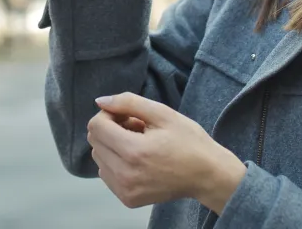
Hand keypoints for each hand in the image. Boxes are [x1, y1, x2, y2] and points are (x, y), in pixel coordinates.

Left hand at [86, 92, 247, 212]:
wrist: (207, 175)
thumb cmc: (188, 141)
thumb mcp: (162, 113)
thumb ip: (128, 102)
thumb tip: (100, 101)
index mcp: (134, 151)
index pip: (96, 126)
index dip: (110, 114)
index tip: (129, 115)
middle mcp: (125, 174)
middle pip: (95, 141)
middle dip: (111, 129)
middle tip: (137, 129)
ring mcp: (125, 190)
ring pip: (98, 157)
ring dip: (113, 146)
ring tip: (139, 144)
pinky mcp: (128, 199)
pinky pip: (106, 174)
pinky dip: (116, 163)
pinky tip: (138, 160)